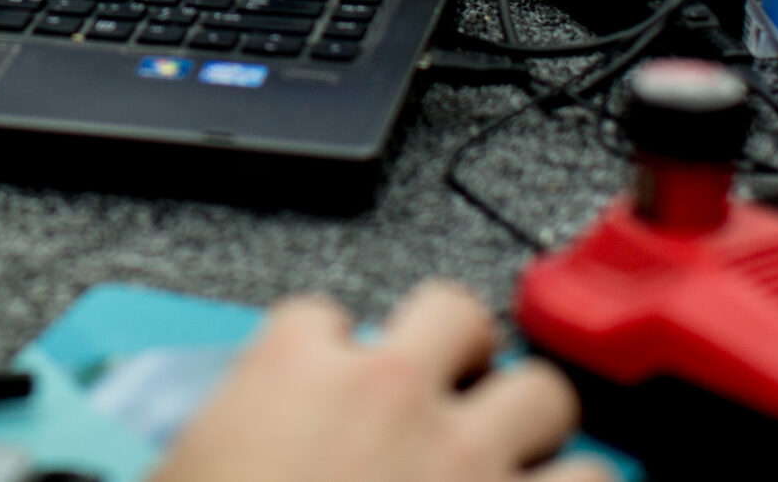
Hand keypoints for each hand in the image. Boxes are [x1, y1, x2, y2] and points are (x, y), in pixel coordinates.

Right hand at [152, 282, 604, 481]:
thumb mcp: (182, 475)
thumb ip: (227, 441)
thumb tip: (246, 448)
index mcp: (290, 372)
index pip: (320, 319)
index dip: (328, 357)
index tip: (327, 388)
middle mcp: (388, 392)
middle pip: (454, 313)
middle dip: (456, 353)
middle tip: (440, 399)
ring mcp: (464, 455)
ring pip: (542, 390)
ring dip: (527, 428)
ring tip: (509, 463)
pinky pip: (595, 481)